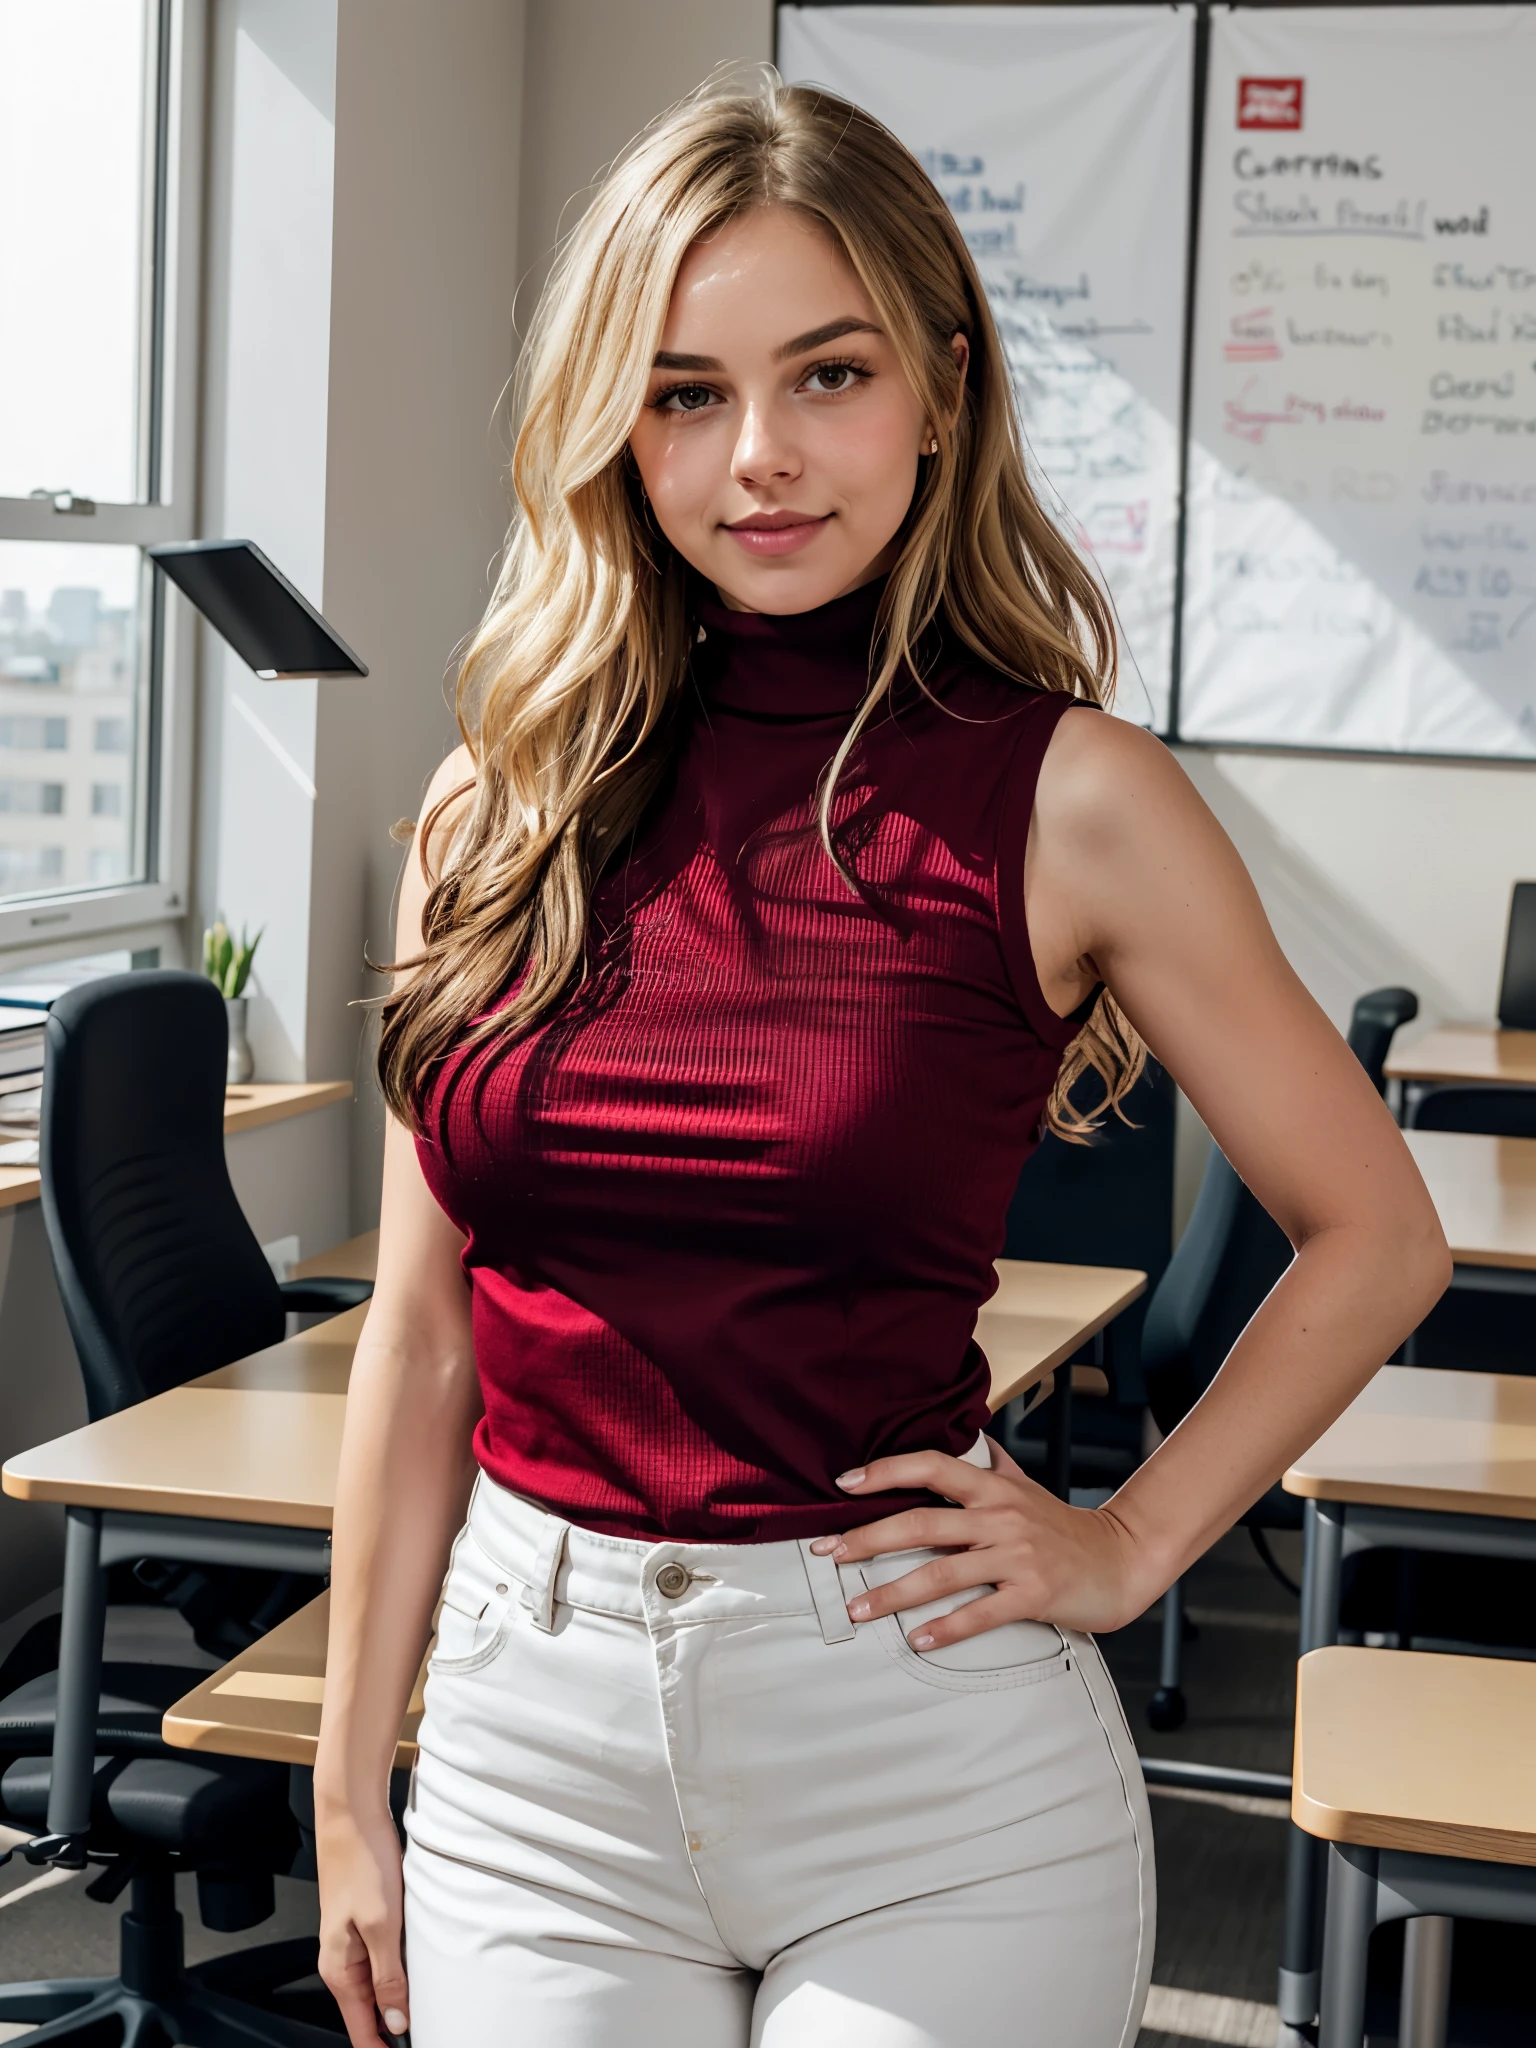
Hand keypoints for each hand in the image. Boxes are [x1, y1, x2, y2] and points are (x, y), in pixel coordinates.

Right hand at [317, 1803, 410, 2046]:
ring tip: (433, 2010)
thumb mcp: (380, 1924)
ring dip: (403, 1998)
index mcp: (339, 1970)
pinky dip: (403, 1971)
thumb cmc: (362, 1863)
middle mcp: (343, 1962)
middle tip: (434, 2029)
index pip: (360, 2031)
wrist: (352, 1815)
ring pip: (380, 1987)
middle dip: (398, 2028)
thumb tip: (396, 2022)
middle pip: (370, 2013)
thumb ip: (387, 1976)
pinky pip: (385, 1961)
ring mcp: (355, 1942)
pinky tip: (424, 1970)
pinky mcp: (369, 1923)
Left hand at [809, 1441, 1156, 1646]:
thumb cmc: (1064, 1526)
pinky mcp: (1033, 1593)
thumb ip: (991, 1464)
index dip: (885, 1471)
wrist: (1121, 1558)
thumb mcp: (1025, 1487)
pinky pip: (980, 1613)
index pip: (931, 1466)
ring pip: (942, 1572)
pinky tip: (917, 1639)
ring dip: (892, 1592)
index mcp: (993, 1487)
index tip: (844, 1485)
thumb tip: (964, 1437)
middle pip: (922, 1522)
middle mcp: (1000, 1516)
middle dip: (868, 1539)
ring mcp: (1016, 1556)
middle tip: (829, 1553)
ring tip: (857, 1607)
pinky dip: (945, 1628)